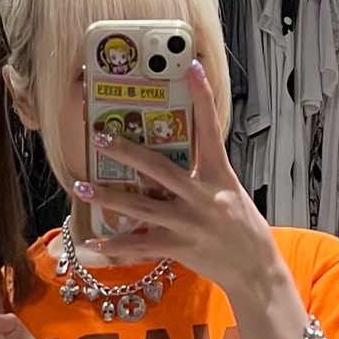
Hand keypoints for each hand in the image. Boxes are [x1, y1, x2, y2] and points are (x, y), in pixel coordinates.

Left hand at [72, 60, 287, 298]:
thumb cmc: (243, 229)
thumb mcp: (231, 193)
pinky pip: (141, 246)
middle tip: (100, 136)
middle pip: (158, 168)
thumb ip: (204, 175)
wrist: (256, 270)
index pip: (210, 130)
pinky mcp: (180, 248)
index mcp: (220, 176)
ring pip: (141, 207)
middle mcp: (203, 197)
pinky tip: (92, 242)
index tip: (191, 67)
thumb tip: (172, 158)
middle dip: (126, 152)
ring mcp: (190, 224)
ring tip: (81, 187)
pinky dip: (115, 246)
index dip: (202, 97)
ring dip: (108, 198)